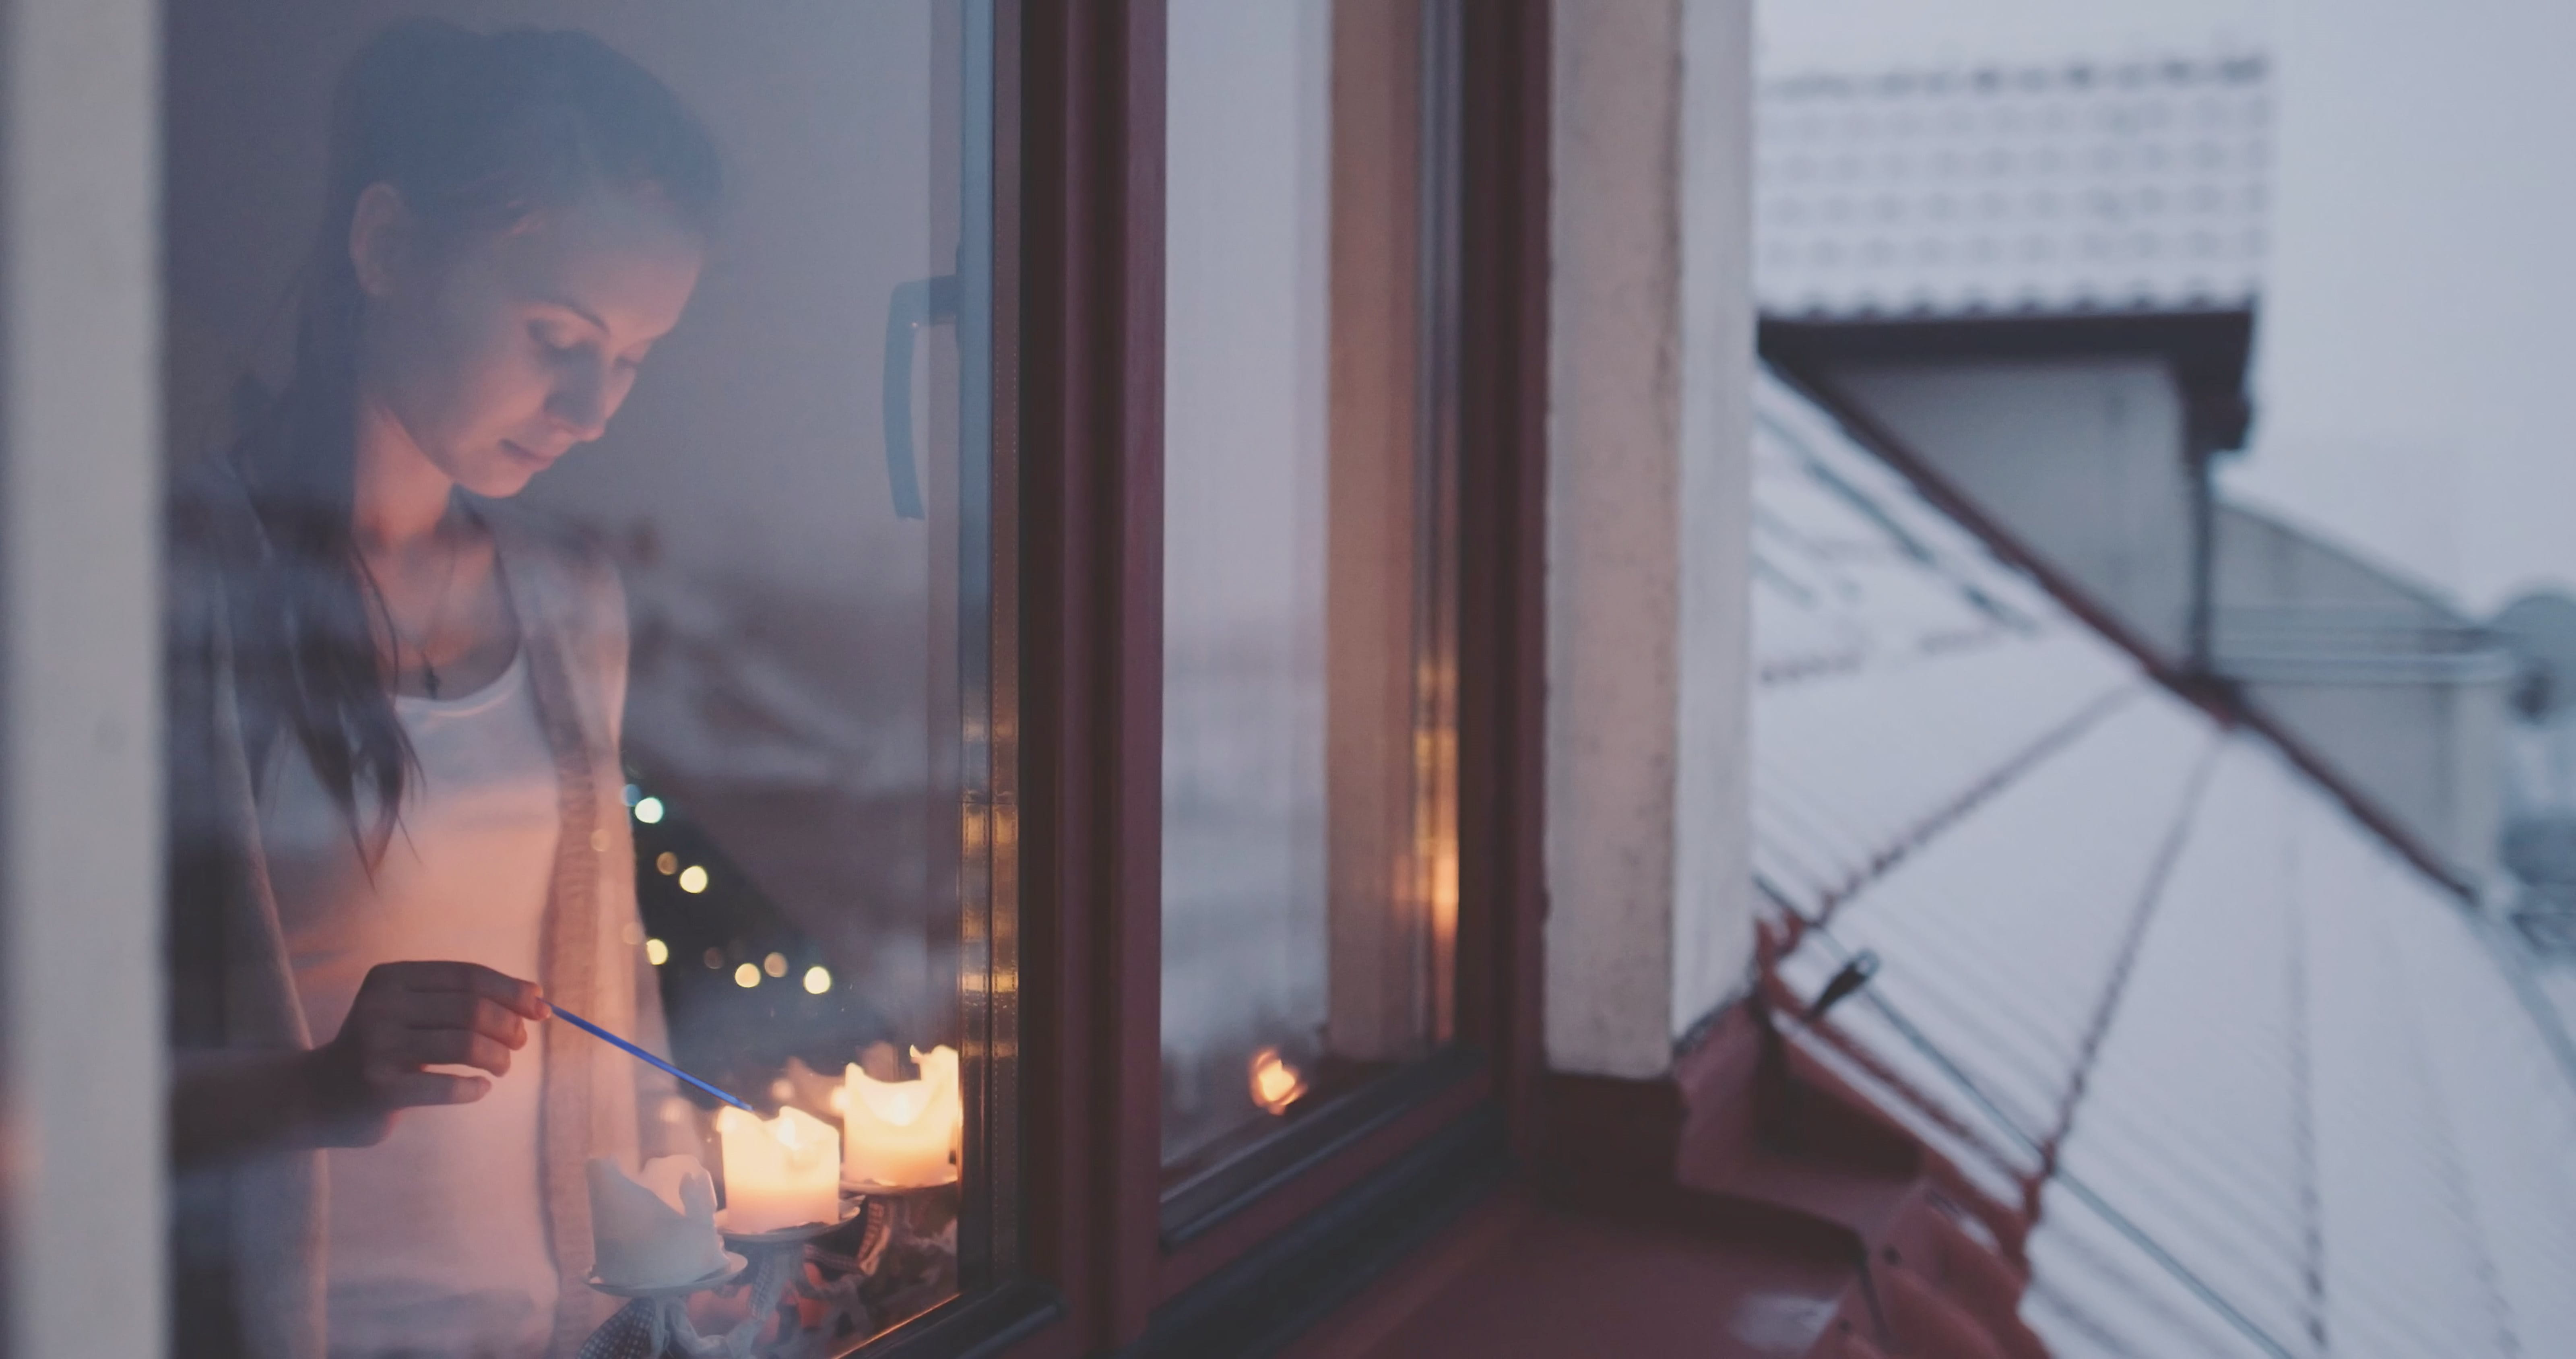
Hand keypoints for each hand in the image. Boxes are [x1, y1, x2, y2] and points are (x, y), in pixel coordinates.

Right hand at [303, 961, 548, 1145]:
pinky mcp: (380, 1088)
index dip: (511, 990)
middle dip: (509, 1025)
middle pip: (471, 1008)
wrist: (315, 1096)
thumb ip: (463, 1000)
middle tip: (521, 1042)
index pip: (467, 975)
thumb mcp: (410, 1011)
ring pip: (466, 1044)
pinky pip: (449, 1085)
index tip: (540, 1006)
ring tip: (502, 1066)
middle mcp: (381, 1006)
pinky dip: (475, 1088)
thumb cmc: (380, 1049)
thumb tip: (537, 998)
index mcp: (391, 978)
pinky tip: (480, 1088)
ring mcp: (378, 1047)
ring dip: (499, 1057)